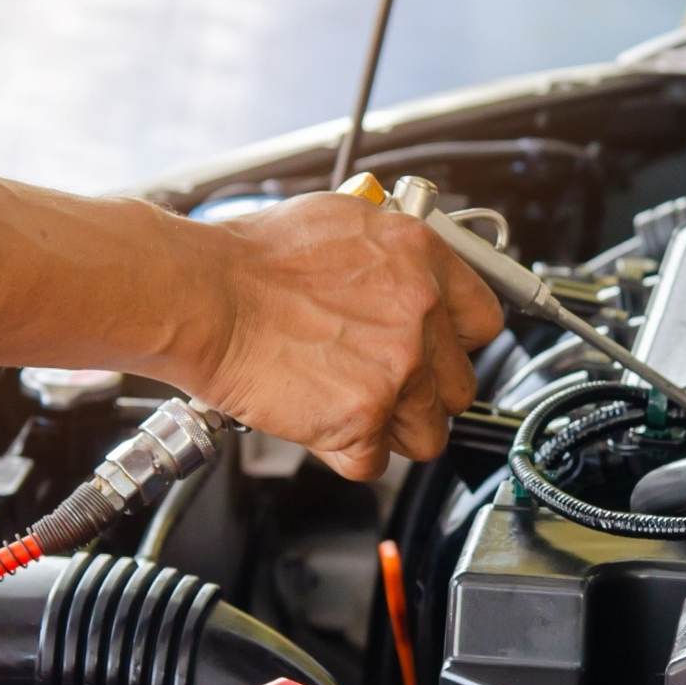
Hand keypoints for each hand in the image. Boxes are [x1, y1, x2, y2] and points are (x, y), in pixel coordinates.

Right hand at [187, 192, 503, 480]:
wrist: (203, 295)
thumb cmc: (250, 259)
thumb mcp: (342, 223)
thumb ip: (392, 258)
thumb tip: (408, 275)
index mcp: (423, 259)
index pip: (482, 323)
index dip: (453, 345)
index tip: (435, 354)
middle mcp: (421, 312)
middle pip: (459, 386)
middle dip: (421, 394)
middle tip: (376, 383)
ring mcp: (398, 368)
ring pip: (427, 433)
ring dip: (388, 429)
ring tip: (343, 404)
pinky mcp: (365, 417)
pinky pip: (375, 461)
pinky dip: (345, 452)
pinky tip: (317, 420)